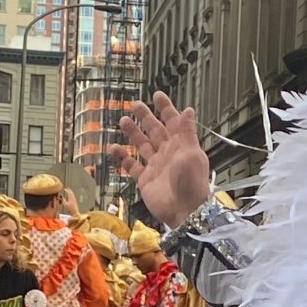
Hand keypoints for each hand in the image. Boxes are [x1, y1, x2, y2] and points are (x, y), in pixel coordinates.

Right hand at [115, 94, 209, 230]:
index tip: (157, 95)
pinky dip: (122, 157)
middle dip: (145, 117)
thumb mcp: (192, 154)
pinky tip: (114, 148)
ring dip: (133, 133)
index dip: (166, 108)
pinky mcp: (145, 180)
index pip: (173, 122)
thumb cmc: (192, 183)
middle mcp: (168, 153)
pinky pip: (131, 166)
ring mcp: (155, 166)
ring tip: (123, 121)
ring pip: (142, 145)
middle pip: (154, 130)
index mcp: (181, 145)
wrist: (184, 211)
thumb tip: (189, 110)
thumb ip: (187, 132)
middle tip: (134, 104)